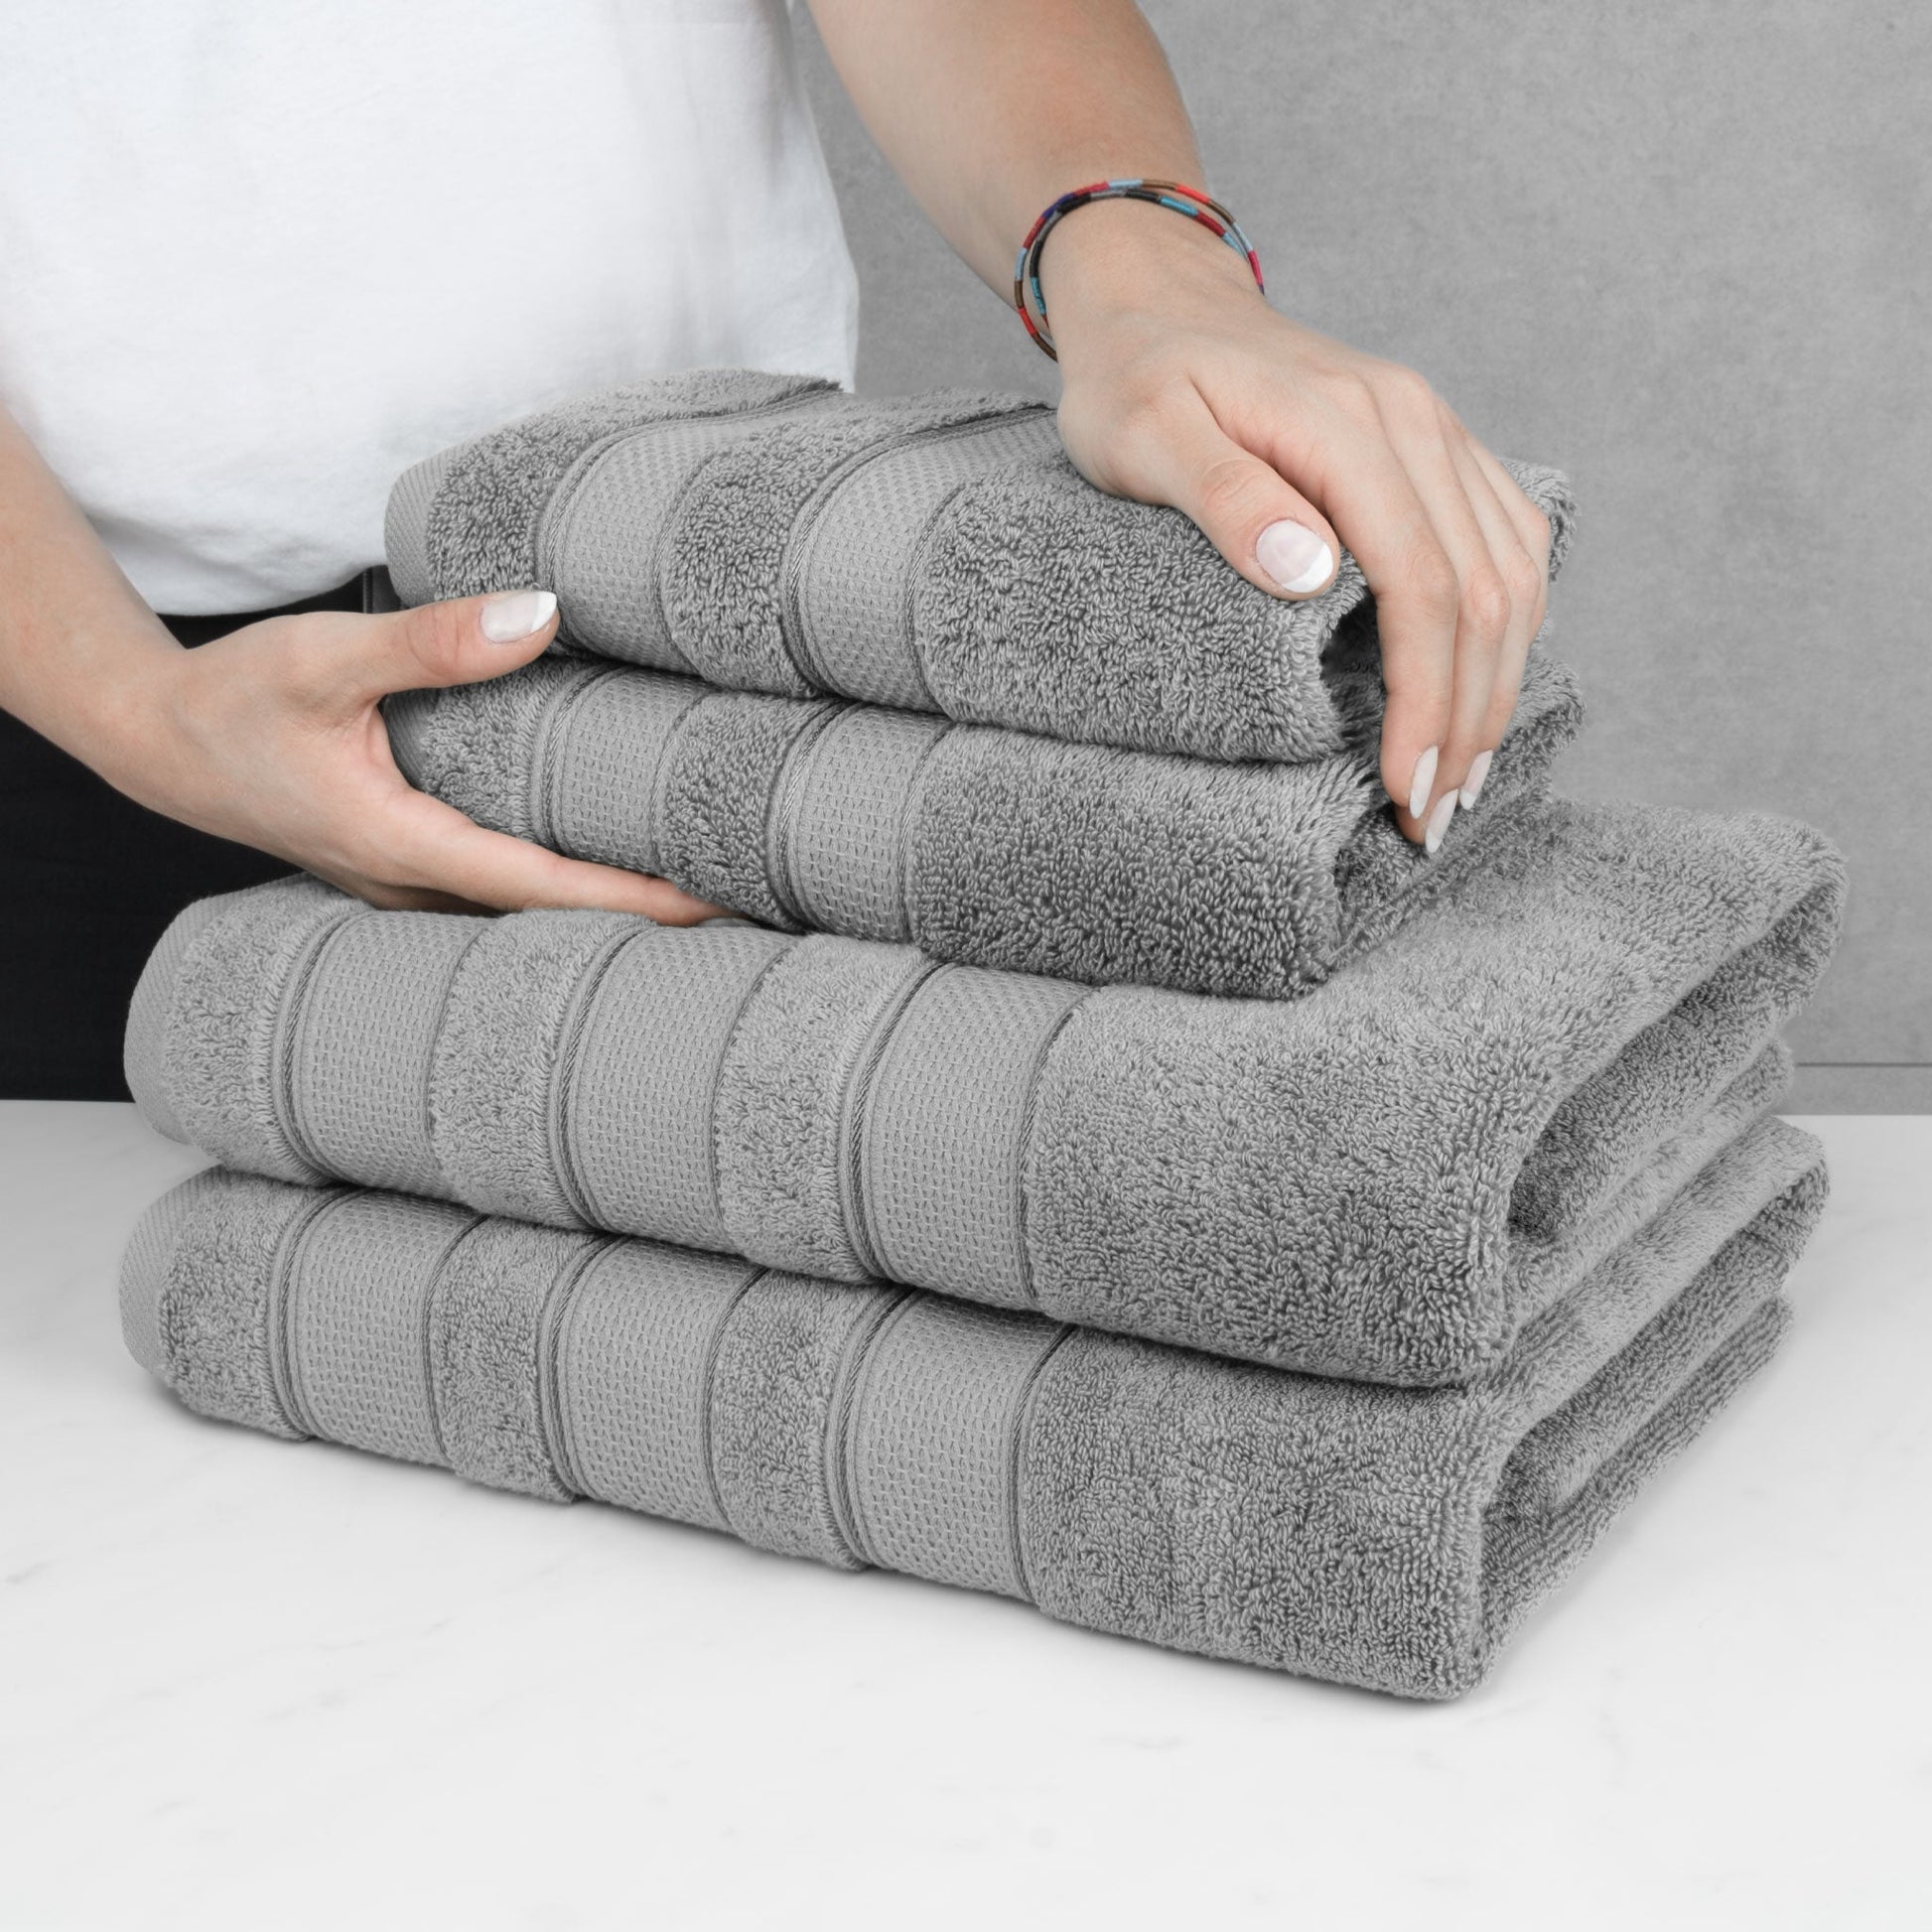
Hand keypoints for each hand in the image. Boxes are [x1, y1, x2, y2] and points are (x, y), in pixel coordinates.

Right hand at [98, 589, 720, 917]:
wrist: (155, 738)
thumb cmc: (234, 698)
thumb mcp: (327, 655)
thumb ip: (432, 642)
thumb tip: (539, 618)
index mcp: (403, 846)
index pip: (547, 889)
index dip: (638, 899)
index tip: (719, 899)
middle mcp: (413, 885)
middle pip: (549, 922)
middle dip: (644, 919)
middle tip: (747, 903)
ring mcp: (407, 886)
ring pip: (524, 916)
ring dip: (604, 911)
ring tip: (699, 893)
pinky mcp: (404, 869)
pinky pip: (497, 895)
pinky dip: (560, 891)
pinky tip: (604, 866)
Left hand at [1042, 201, 1552, 845]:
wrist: (1159, 299)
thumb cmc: (1136, 378)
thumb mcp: (1143, 436)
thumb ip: (1224, 499)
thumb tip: (1310, 573)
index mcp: (1351, 424)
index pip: (1422, 586)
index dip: (1424, 701)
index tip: (1405, 789)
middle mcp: (1417, 423)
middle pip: (1486, 593)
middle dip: (1470, 719)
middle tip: (1431, 819)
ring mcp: (1439, 432)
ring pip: (1516, 575)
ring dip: (1500, 687)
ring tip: (1463, 779)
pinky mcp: (1441, 449)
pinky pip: (1511, 543)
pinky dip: (1510, 630)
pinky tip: (1483, 691)